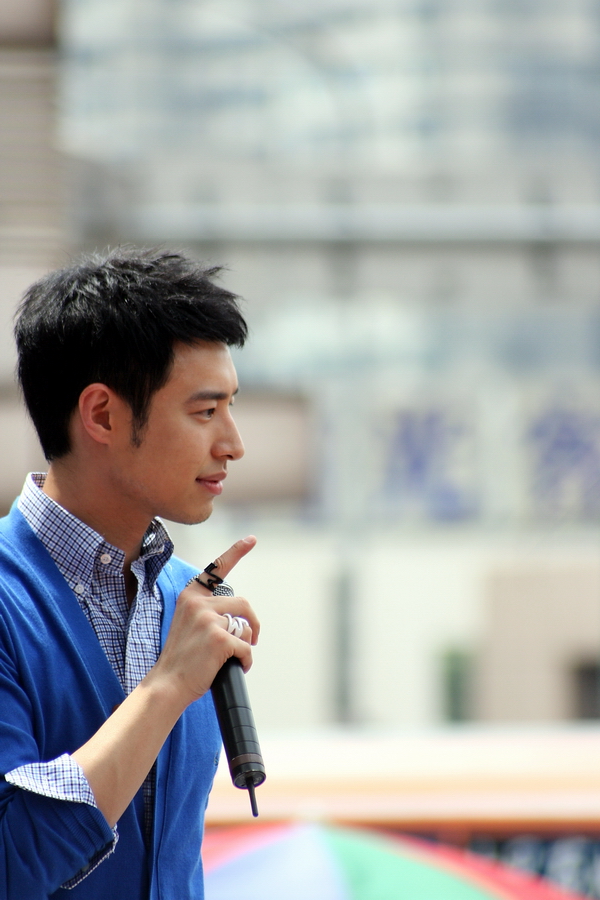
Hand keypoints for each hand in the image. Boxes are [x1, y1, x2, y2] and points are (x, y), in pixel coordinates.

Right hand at [150, 536, 257, 705]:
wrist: (168, 684)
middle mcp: (199, 603)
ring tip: (231, 657)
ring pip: (245, 627)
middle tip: (252, 639)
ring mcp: (208, 620)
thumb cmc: (183, 658)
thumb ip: (208, 612)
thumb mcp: (189, 624)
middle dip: (252, 623)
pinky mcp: (219, 639)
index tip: (251, 539)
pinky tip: (235, 667)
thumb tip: (241, 618)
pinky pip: (246, 647)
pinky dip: (245, 660)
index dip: (236, 552)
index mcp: (191, 596)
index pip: (216, 570)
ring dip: (245, 644)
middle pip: (243, 604)